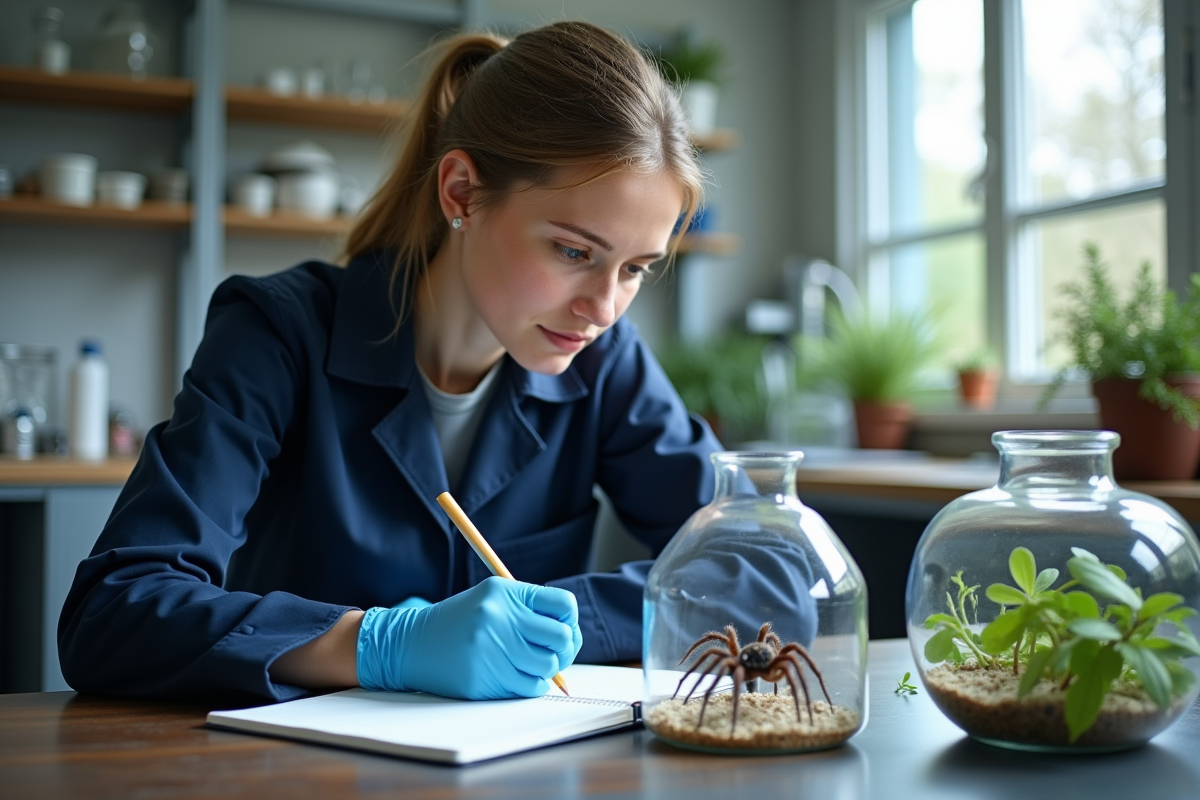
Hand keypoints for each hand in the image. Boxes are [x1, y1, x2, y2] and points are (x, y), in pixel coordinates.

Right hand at [357, 577, 582, 699]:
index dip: (570, 620)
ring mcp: (491, 649)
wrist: (412, 643)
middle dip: (564, 649)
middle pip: (561, 639)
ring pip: (548, 666)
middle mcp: (499, 618)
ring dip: (547, 669)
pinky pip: (530, 687)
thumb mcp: (492, 598)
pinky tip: (519, 676)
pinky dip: (532, 685)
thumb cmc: (459, 621)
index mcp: (505, 593)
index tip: (561, 628)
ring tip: (530, 664)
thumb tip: (570, 635)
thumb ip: (529, 608)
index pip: (563, 605)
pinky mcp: (484, 678)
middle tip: (552, 652)